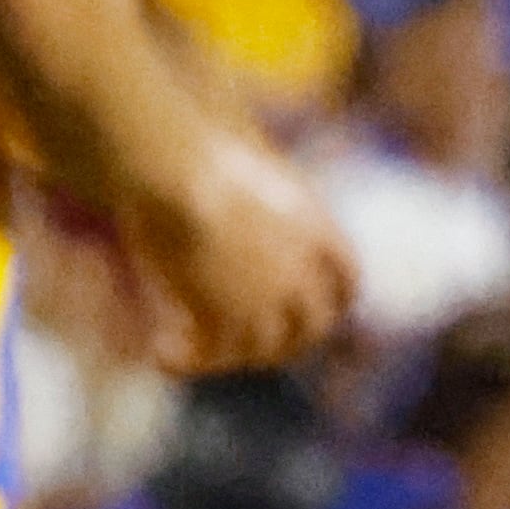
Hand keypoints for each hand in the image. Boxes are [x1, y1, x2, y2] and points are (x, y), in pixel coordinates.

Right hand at [119, 122, 356, 373]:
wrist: (177, 171)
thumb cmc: (202, 148)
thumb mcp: (252, 162)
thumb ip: (260, 182)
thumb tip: (245, 160)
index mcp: (316, 230)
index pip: (348, 282)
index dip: (330, 303)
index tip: (305, 313)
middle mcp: (300, 270)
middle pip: (311, 328)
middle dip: (279, 342)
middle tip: (239, 346)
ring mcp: (264, 299)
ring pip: (258, 350)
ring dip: (223, 355)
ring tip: (180, 347)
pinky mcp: (222, 317)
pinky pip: (210, 355)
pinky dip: (187, 360)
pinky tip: (161, 354)